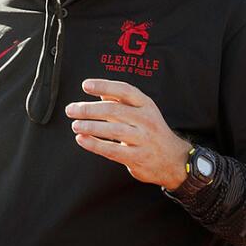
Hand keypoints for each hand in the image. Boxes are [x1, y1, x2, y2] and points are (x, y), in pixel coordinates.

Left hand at [65, 79, 191, 189]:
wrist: (174, 160)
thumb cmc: (152, 133)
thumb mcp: (142, 112)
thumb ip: (121, 102)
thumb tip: (101, 92)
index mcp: (146, 105)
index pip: (124, 90)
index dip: (104, 86)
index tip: (86, 85)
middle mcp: (146, 120)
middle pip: (114, 110)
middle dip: (89, 109)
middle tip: (71, 109)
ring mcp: (143, 139)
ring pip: (113, 130)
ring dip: (91, 126)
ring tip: (75, 124)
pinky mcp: (137, 157)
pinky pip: (112, 150)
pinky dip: (94, 144)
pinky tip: (82, 139)